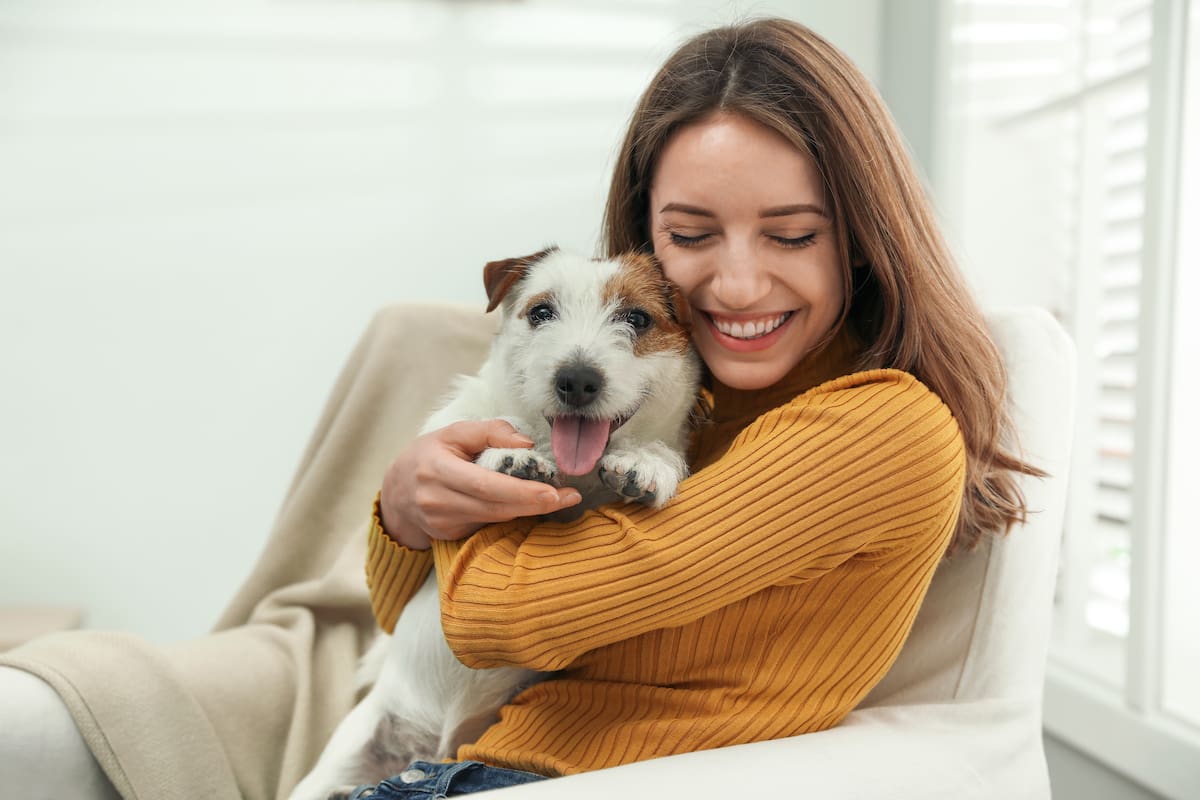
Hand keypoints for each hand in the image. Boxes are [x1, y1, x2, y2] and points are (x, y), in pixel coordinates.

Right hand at [380, 419, 581, 549]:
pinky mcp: (448, 535)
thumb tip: (526, 443)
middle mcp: (437, 500)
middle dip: (535, 504)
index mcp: (437, 469)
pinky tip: (526, 505)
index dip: (521, 492)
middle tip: (569, 498)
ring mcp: (442, 522)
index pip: (485, 485)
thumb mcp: (453, 432)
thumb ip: (490, 431)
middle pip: (495, 508)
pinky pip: (486, 525)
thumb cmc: (429, 455)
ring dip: (528, 510)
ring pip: (494, 519)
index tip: (553, 492)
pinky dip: (509, 515)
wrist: (396, 491)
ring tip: (558, 499)